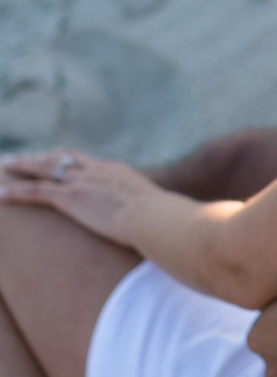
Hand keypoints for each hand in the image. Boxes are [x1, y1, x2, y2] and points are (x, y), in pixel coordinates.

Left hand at [0, 149, 158, 245]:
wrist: (153, 217)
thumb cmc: (161, 220)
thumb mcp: (155, 209)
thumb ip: (148, 209)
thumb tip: (159, 219)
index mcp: (115, 172)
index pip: (85, 162)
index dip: (67, 159)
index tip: (55, 158)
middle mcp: (96, 171)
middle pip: (62, 157)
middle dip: (41, 156)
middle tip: (23, 157)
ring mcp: (82, 182)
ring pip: (44, 168)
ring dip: (23, 166)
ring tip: (5, 164)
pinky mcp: (70, 198)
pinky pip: (36, 192)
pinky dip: (15, 192)